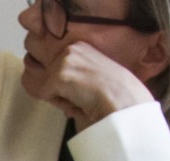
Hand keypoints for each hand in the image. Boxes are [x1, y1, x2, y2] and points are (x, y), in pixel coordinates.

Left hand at [20, 39, 155, 128]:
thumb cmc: (116, 95)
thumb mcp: (94, 74)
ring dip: (62, 98)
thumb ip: (75, 73)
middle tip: (84, 97)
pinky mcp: (59, 76)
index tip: (84, 91)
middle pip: (47, 75)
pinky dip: (61, 105)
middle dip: (60, 90)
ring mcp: (64, 61)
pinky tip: (80, 102)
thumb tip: (47, 84)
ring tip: (84, 99)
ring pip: (46, 86)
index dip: (65, 85)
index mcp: (80, 46)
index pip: (55, 67)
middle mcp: (71, 48)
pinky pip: (46, 96)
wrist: (124, 103)